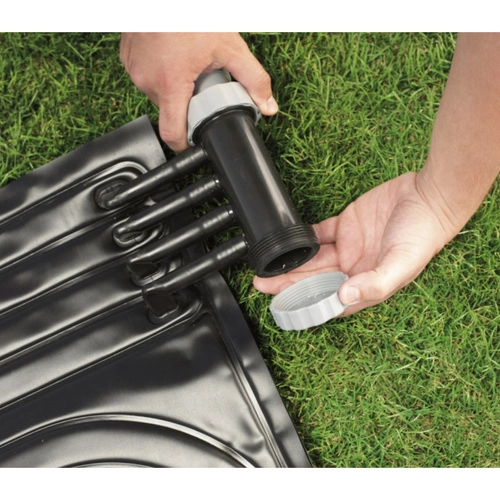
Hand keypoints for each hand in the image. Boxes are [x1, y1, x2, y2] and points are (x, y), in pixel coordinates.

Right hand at [120, 32, 277, 151]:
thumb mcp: (229, 47)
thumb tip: (268, 106)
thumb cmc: (190, 12)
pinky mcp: (128, 60)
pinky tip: (173, 57)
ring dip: (175, 88)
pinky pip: (147, 77)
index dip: (185, 145)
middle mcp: (148, 81)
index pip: (172, 134)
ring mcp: (135, 70)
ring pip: (159, 95)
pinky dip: (161, 73)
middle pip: (170, 112)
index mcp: (171, 84)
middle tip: (200, 84)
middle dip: (188, 104)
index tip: (195, 143)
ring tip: (186, 65)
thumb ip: (253, 79)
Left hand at [253, 172, 457, 315]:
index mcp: (365, 283)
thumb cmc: (423, 235)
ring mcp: (348, 247)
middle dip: (287, 283)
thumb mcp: (402, 263)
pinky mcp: (344, 225)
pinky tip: (285, 243)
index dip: (306, 304)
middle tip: (262, 283)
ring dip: (290, 263)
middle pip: (313, 280)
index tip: (283, 305)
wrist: (428, 196)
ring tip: (265, 266)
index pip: (329, 299)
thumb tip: (345, 298)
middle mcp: (353, 269)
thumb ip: (375, 283)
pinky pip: (318, 234)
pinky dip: (302, 239)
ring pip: (311, 259)